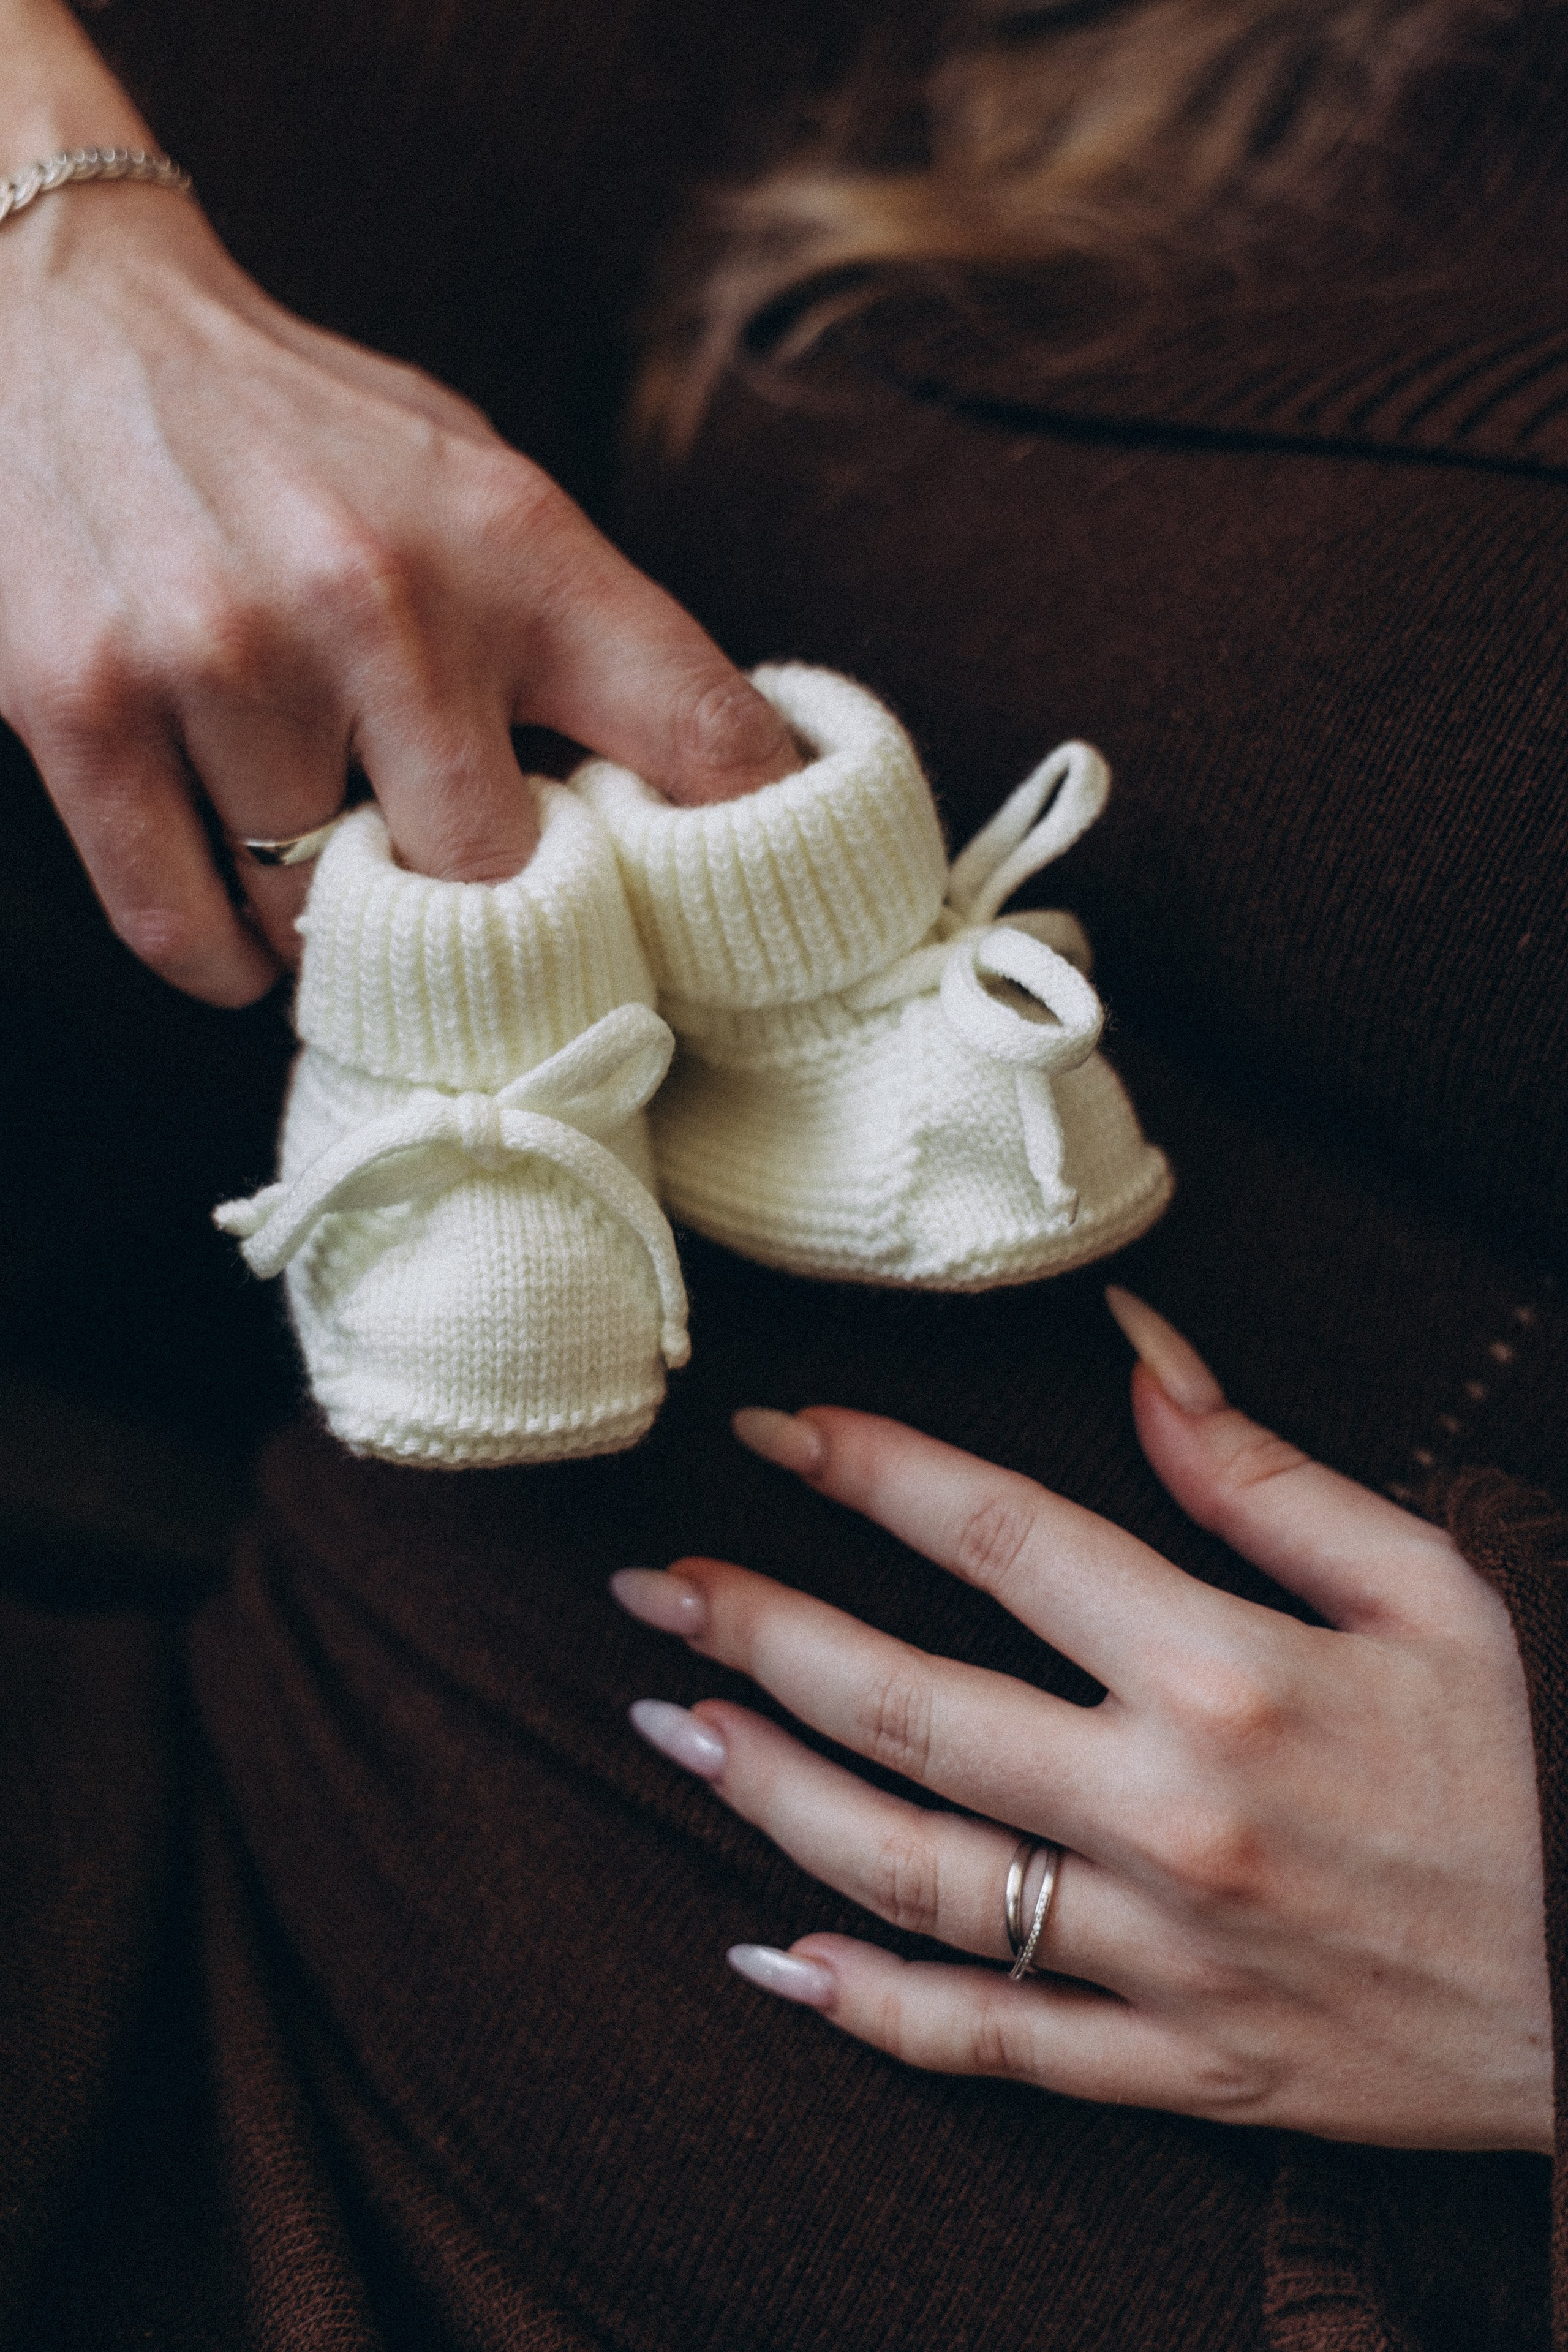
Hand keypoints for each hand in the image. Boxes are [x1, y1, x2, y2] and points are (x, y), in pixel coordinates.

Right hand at [0, 12, 795, 1001]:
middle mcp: (381, 602)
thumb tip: (693, 806)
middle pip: (494, 880)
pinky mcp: (85, 708)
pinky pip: (186, 935)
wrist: (56, 322)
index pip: (702, 733)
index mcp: (515, 545)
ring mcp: (225, 657)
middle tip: (454, 907)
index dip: (753, 857)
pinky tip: (235, 918)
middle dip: (477, 918)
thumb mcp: (476, 489)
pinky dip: (220, 959)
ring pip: (317, 924)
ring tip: (313, 860)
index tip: (758, 933)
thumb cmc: (301, 435)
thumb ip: (576, 638)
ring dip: (324, 930)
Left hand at [612, 1290, 1551, 2152]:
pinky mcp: (1183, 2068)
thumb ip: (1264, 1472)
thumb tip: (1137, 1342)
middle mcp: (1172, 1816)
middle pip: (910, 1709)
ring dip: (774, 1799)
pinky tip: (776, 1959)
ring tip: (676, 1727)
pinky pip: (996, 2048)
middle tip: (652, 1587)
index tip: (774, 1431)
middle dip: (761, 1634)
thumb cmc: (1532, 1770)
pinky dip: (876, 2011)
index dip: (872, 1473)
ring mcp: (1165, 1956)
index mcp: (1231, 1675)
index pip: (1002, 1543)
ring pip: (916, 1877)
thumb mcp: (1432, 1590)